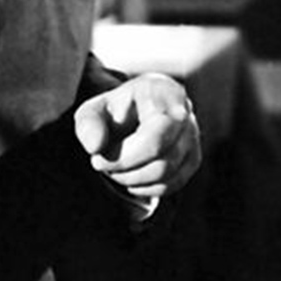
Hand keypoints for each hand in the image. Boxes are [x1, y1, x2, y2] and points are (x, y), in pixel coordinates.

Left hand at [73, 74, 200, 201]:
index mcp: (162, 93)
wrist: (131, 115)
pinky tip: (129, 177)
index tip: (96, 160)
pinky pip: (171, 184)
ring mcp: (192, 137)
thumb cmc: (113, 112)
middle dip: (124, 169)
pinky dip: (145, 187)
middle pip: (161, 160)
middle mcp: (184, 114)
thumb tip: (96, 147)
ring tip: (113, 168)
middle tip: (100, 164)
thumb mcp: (92, 111)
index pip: (154, 137)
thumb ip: (88, 125)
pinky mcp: (192, 158)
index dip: (127, 157)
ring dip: (132, 179)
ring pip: (166, 175)